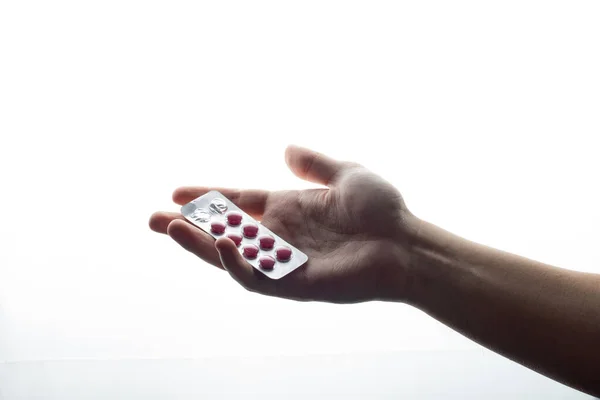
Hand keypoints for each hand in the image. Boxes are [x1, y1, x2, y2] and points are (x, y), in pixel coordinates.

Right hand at [149, 145, 419, 302]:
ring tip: (169, 228)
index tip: (176, 191)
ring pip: (230, 256)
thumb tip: (286, 147)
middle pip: (223, 230)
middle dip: (188, 225)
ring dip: (199, 245)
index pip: (237, 203)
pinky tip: (220, 243)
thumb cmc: (381, 210)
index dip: (207, 197)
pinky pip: (255, 278)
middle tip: (152, 218)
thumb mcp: (346, 173)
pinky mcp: (293, 284)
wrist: (405, 243)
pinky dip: (235, 263)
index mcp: (287, 208)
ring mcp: (284, 261)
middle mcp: (279, 235)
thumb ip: (314, 163)